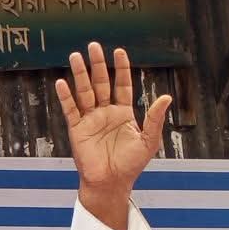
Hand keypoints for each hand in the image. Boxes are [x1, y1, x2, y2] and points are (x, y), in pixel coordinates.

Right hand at [54, 42, 172, 197]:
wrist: (111, 183)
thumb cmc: (131, 164)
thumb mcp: (149, 140)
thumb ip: (155, 118)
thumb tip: (166, 97)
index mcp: (123, 112)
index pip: (121, 85)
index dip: (121, 68)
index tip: (119, 51)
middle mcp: (105, 112)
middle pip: (101, 83)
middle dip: (98, 65)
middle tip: (94, 46)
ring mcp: (90, 119)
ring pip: (84, 92)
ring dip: (80, 74)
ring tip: (76, 56)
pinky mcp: (77, 129)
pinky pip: (71, 110)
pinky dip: (66, 97)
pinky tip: (62, 83)